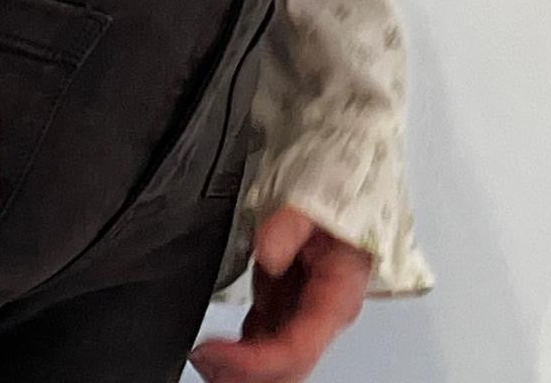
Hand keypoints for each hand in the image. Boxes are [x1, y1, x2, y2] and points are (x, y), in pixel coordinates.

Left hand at [188, 206, 372, 381]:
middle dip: (244, 373)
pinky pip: (264, 336)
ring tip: (203, 357)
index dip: (254, 361)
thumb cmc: (340, 194)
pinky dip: (240, 349)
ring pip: (274, 358)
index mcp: (336, 295)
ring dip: (239, 367)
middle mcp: (321, 312)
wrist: (348, 186)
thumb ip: (290, 225)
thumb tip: (267, 253)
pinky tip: (218, 347)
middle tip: (202, 359)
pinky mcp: (288, 299)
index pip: (296, 348)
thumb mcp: (316, 199)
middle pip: (285, 366)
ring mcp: (304, 309)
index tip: (214, 351)